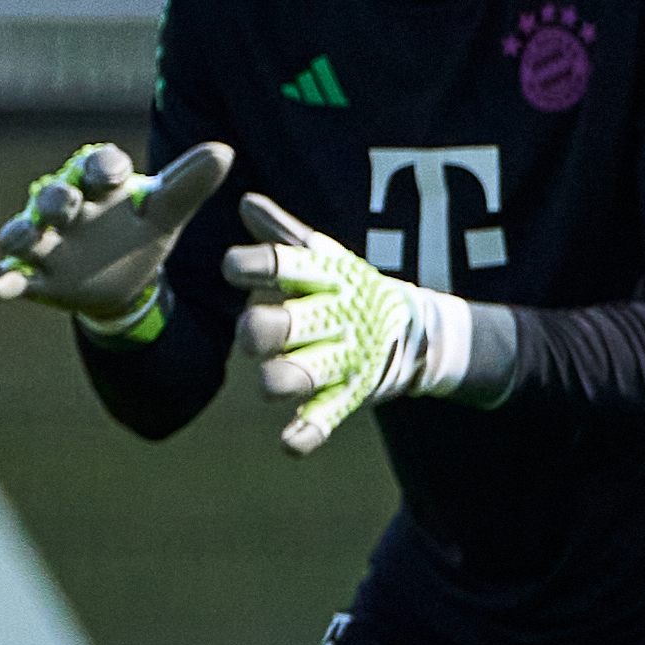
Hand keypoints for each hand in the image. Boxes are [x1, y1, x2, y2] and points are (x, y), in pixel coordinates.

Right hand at [0, 138, 237, 330]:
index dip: (104, 168)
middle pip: (56, 197)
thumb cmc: (137, 232)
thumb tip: (225, 150)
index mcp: (100, 186)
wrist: (118, 280)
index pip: (100, 168)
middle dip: (56, 199)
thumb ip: (189, 184)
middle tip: (63, 202)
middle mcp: (67, 208)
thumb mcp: (165, 213)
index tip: (114, 174)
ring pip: (24, 233)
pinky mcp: (33, 276)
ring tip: (20, 240)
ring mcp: (46, 242)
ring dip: (20, 234)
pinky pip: (8, 276)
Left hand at [224, 196, 483, 454]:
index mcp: (323, 277)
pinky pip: (325, 417)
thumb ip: (283, 236)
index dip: (254, 266)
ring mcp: (340, 359)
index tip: (231, 267)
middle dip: (258, 331)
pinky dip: (308, 432)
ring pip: (300, 373)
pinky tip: (289, 443)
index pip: (285, 266)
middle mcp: (331, 317)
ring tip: (268, 381)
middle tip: (251, 332)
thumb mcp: (323, 258)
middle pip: (283, 325)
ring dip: (277, 378)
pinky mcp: (347, 395)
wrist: (413, 331)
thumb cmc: (348, 289)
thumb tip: (246, 202)